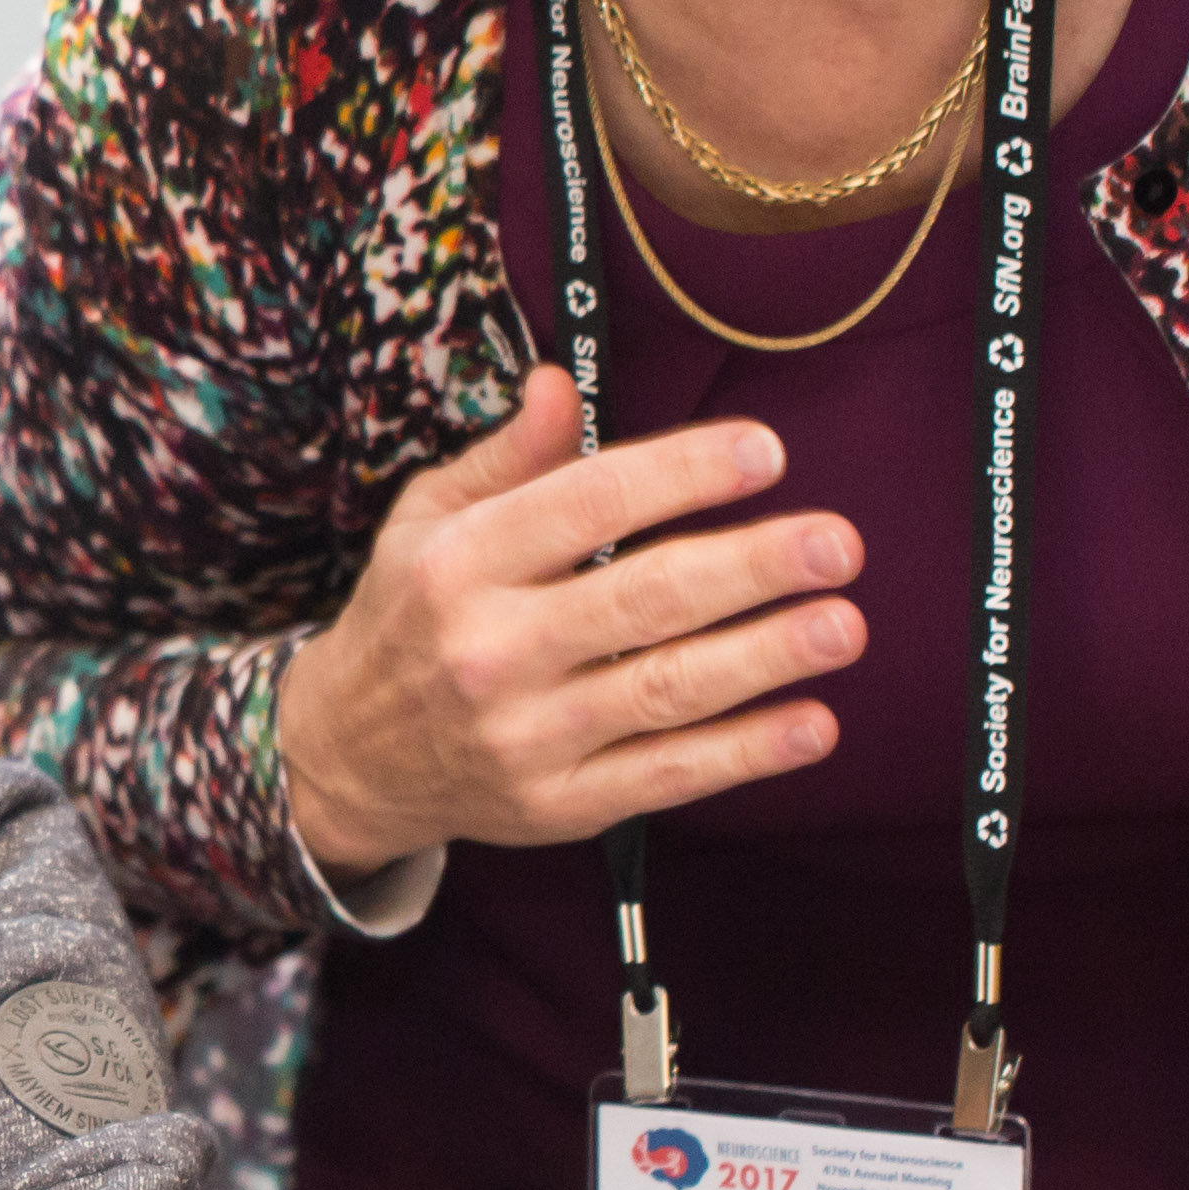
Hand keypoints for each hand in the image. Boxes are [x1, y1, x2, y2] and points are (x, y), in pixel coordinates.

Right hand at [272, 369, 863, 872]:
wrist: (347, 753)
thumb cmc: (408, 617)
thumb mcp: (428, 519)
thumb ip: (507, 457)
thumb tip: (562, 385)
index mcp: (461, 563)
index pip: (588, 503)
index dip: (684, 473)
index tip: (765, 453)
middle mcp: (491, 648)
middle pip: (643, 598)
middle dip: (751, 567)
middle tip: (836, 543)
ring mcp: (526, 734)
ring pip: (665, 689)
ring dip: (765, 657)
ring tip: (841, 624)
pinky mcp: (558, 804)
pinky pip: (666, 776)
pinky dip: (745, 753)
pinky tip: (812, 725)